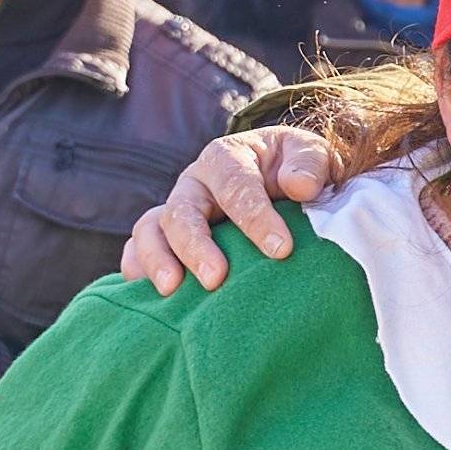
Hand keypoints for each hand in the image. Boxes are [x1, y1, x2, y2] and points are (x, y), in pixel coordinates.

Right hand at [117, 127, 332, 294]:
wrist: (287, 181)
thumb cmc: (299, 170)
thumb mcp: (313, 156)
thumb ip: (310, 165)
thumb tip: (298, 186)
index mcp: (227, 157)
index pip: (236, 185)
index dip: (256, 217)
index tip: (281, 249)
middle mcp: (194, 184)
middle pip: (182, 210)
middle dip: (196, 245)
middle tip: (216, 279)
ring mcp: (176, 210)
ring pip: (151, 230)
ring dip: (158, 259)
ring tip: (172, 290)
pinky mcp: (166, 238)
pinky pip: (137, 250)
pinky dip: (137, 269)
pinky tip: (151, 293)